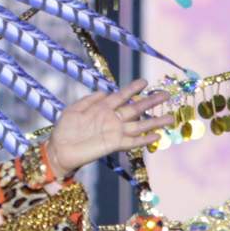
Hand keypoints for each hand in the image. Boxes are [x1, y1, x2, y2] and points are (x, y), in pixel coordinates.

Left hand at [46, 81, 175, 178]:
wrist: (59, 149)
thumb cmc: (65, 129)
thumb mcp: (74, 109)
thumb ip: (89, 100)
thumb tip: (105, 91)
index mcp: (102, 108)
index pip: (121, 95)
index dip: (132, 89)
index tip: (144, 82)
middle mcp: (112, 119)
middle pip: (135, 108)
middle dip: (150, 102)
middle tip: (165, 95)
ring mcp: (114, 132)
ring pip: (138, 125)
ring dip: (154, 122)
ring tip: (170, 118)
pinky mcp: (113, 144)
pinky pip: (132, 142)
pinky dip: (144, 139)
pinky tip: (156, 136)